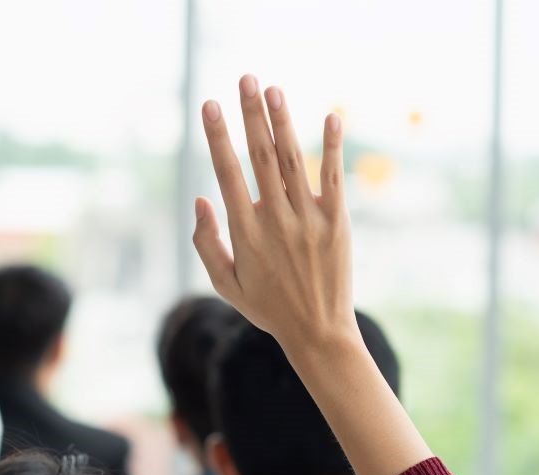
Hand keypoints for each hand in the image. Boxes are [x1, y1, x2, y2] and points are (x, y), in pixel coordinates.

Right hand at [192, 75, 355, 348]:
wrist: (318, 331)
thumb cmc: (267, 307)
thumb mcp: (224, 282)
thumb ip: (207, 242)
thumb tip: (201, 199)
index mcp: (245, 232)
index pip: (227, 173)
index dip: (217, 137)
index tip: (209, 106)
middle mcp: (275, 219)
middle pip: (259, 156)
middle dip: (250, 114)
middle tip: (244, 79)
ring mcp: (308, 219)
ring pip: (291, 160)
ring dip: (282, 120)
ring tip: (273, 88)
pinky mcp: (337, 222)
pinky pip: (332, 177)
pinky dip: (331, 145)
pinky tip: (331, 115)